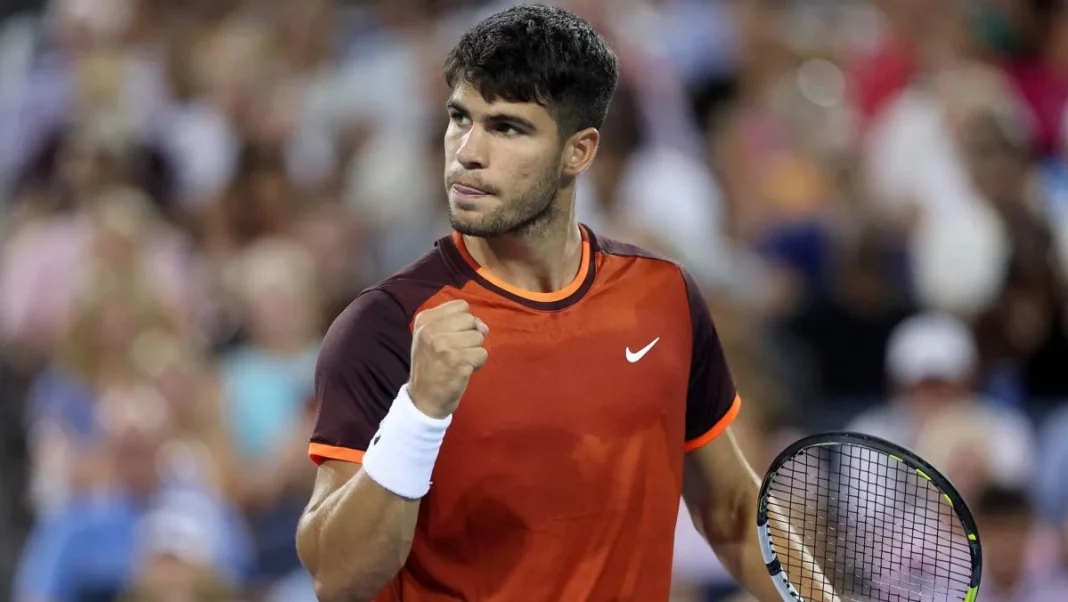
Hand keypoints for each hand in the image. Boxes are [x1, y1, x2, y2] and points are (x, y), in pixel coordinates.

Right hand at [408, 300, 488, 418]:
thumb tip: (483, 327)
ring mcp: (445, 347)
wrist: (423, 398)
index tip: (454, 335)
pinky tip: (464, 370)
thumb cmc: (431, 365)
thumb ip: (457, 323)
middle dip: (469, 336)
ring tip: (459, 361)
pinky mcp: (458, 363)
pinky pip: (482, 354)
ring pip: (479, 337)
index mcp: (425, 320)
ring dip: (474, 351)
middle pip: (471, 320)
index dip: (464, 321)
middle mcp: (432, 331)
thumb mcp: (432, 337)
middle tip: (456, 351)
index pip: (461, 306)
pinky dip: (478, 364)